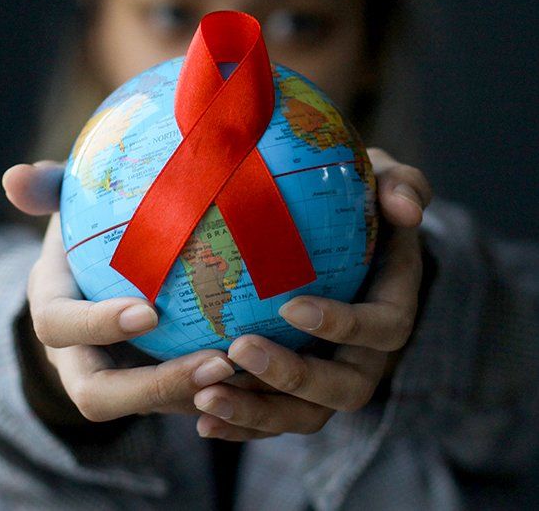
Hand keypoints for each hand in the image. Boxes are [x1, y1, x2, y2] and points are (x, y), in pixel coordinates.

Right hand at [6, 162, 234, 422]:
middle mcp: (75, 357)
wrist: (98, 272)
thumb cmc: (86, 225)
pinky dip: (221, 399)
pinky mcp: (153, 393)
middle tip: (216, 362)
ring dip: (197, 396)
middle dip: (154, 387)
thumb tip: (14, 176)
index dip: (98, 325)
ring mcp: (115, 381)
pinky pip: (182, 408)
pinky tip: (267, 376)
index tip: (149, 311)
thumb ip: (46, 188)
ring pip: (148, 411)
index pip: (59, 327)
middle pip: (98, 395)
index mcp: (52, 308)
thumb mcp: (65, 200)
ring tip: (250, 370)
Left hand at [193, 148, 431, 439]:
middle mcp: (366, 356)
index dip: (342, 323)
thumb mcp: (380, 181)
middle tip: (238, 350)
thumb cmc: (355, 203)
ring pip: (304, 415)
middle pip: (342, 388)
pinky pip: (271, 419)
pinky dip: (238, 424)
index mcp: (391, 308)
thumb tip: (407, 207)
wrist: (331, 239)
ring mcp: (329, 381)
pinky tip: (197, 419)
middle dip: (291, 376)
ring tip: (204, 399)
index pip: (381, 327)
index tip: (291, 305)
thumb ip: (400, 185)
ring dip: (256, 412)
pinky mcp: (292, 396)